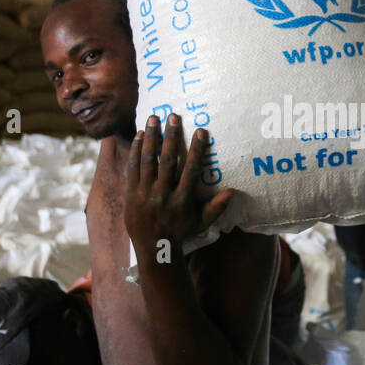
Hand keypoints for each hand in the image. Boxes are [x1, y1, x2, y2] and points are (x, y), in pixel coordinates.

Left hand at [124, 114, 233, 252]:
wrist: (153, 248)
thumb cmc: (180, 233)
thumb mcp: (202, 223)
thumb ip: (216, 207)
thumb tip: (233, 191)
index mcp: (182, 200)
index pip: (191, 170)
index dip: (196, 150)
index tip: (200, 131)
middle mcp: (163, 195)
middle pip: (167, 162)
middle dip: (170, 137)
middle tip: (173, 116)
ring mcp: (145, 194)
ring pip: (148, 161)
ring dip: (151, 138)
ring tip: (153, 118)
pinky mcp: (131, 193)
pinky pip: (133, 168)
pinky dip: (136, 151)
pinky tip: (139, 136)